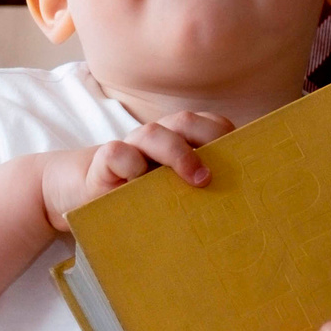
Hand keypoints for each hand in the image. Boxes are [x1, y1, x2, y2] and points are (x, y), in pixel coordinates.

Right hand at [37, 111, 232, 232]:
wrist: (81, 193)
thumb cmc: (137, 195)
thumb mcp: (170, 192)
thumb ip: (195, 189)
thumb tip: (242, 209)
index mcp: (177, 140)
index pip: (208, 125)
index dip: (227, 134)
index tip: (249, 155)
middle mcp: (156, 138)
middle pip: (185, 121)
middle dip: (208, 136)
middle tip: (224, 168)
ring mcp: (131, 146)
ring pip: (155, 133)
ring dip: (179, 153)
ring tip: (197, 179)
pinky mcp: (104, 161)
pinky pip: (118, 154)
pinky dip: (131, 165)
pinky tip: (138, 185)